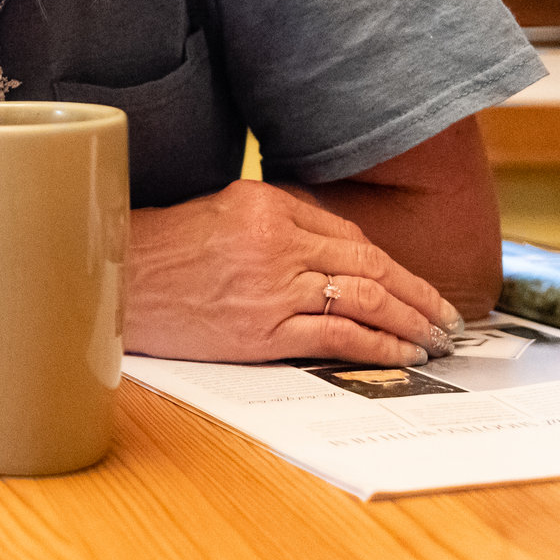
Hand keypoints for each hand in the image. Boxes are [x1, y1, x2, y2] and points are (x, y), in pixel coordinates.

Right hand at [126, 181, 462, 365]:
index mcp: (265, 204)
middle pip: (369, 268)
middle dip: (418, 296)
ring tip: (435, 340)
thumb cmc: (159, 250)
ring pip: (364, 302)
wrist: (111, 282)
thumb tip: (337, 256)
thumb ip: (278, 222)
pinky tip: (402, 355)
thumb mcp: (221, 212)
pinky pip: (338, 337)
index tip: (417, 286)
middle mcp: (274, 241)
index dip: (393, 267)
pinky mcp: (262, 331)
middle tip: (448, 317)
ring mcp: (270, 287)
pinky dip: (379, 347)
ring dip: (410, 323)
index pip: (349, 237)